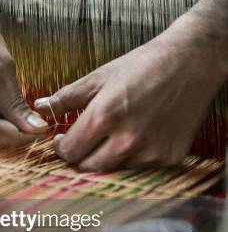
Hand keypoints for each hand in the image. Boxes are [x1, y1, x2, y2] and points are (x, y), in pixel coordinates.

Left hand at [35, 22, 227, 171]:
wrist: (193, 62)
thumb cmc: (143, 66)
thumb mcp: (99, 77)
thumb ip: (66, 97)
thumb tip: (40, 107)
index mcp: (105, 117)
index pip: (70, 151)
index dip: (61, 147)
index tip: (62, 139)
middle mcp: (127, 140)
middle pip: (87, 167)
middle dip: (79, 156)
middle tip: (80, 141)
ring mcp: (150, 152)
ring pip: (112, 169)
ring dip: (103, 158)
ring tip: (108, 136)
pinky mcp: (168, 157)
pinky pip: (138, 168)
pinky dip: (129, 157)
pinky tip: (133, 137)